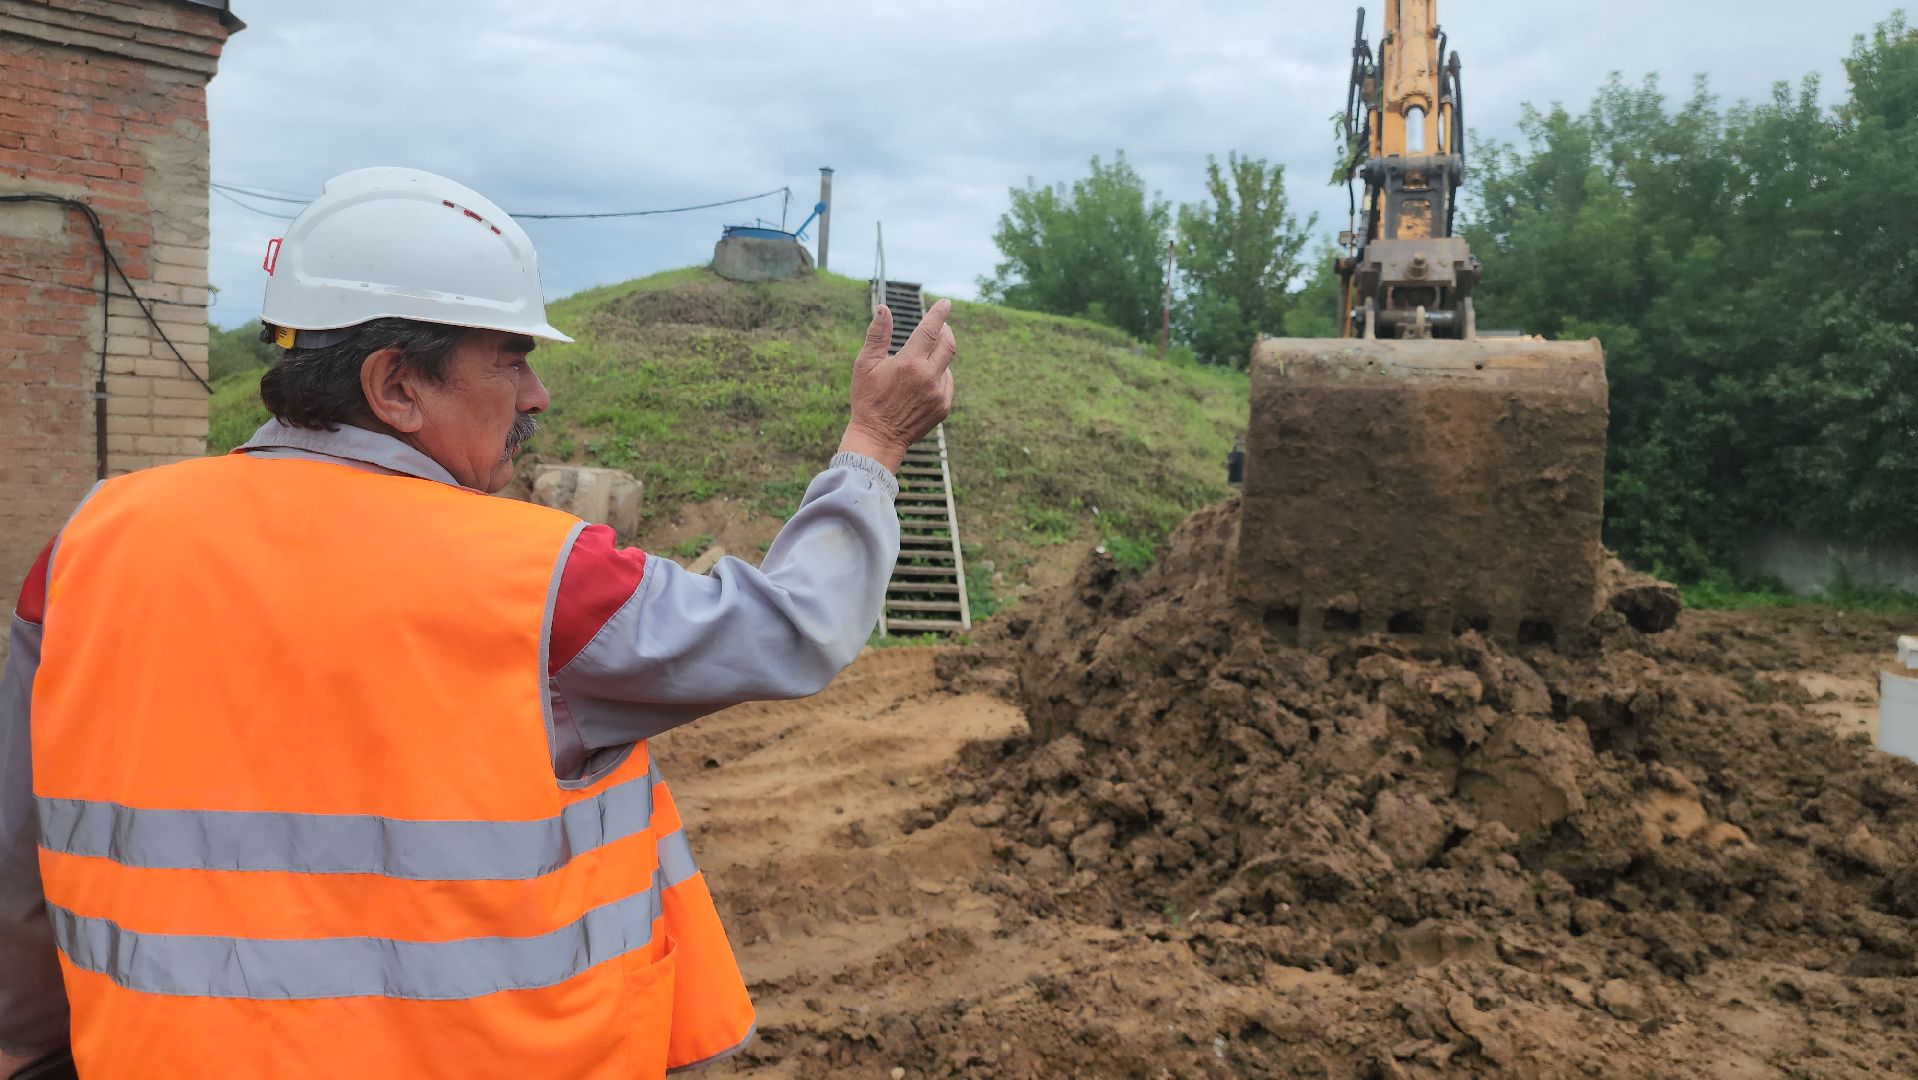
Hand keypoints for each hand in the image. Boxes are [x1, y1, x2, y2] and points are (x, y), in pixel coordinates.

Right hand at [839, 298, 955, 471]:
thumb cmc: (867, 399)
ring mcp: (939, 393)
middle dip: (946, 331)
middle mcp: (929, 377)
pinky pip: (946, 383)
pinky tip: (921, 383)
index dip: (939, 314)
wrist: (878, 437)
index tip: (946, 303)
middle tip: (939, 326)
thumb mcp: (865, 365)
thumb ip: (877, 335)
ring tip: (917, 364)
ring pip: (946, 365)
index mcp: (909, 363)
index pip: (930, 330)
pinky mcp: (944, 407)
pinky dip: (938, 376)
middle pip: (948, 344)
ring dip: (937, 357)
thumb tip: (884, 308)